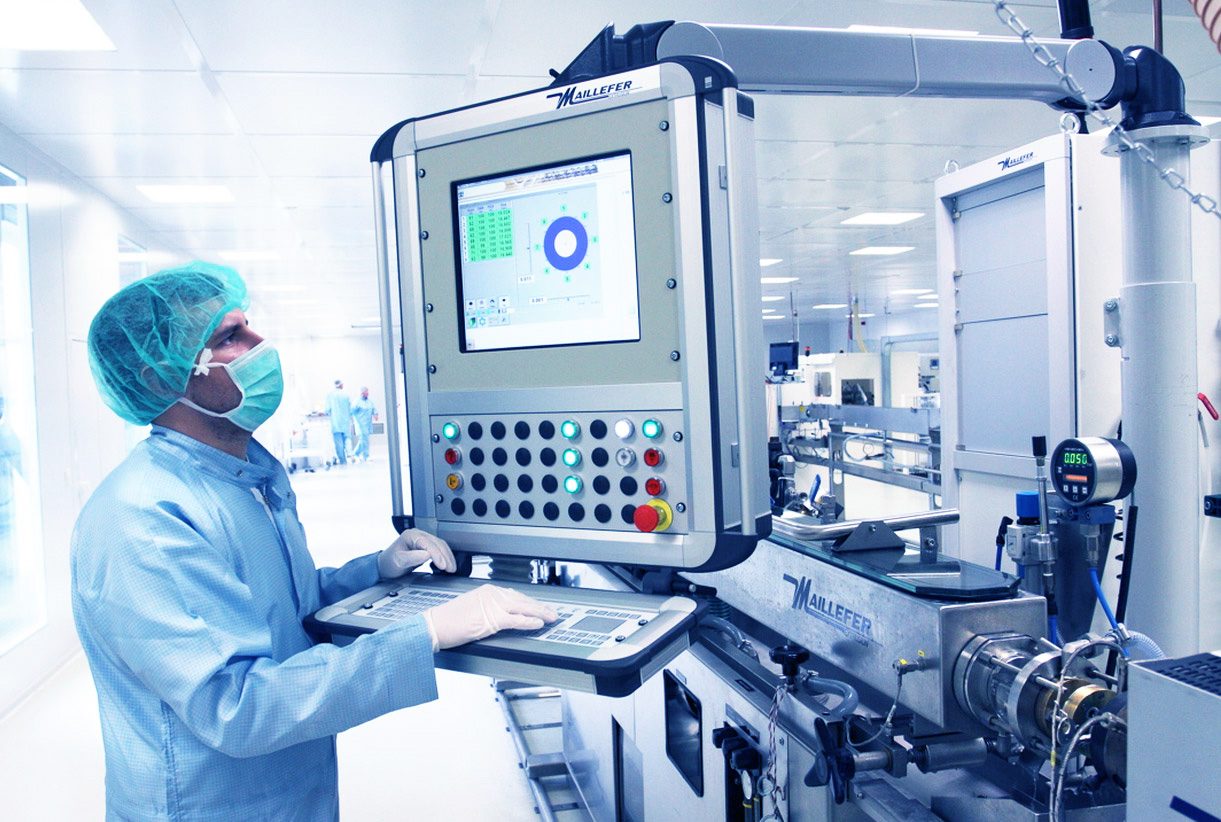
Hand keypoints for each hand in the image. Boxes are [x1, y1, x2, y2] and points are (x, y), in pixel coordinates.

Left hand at [377, 529, 455, 577]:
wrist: (385, 567)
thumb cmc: (389, 563)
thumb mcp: (398, 561)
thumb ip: (412, 557)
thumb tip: (427, 555)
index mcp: (411, 535)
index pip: (428, 543)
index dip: (437, 554)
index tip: (442, 565)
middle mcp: (418, 535)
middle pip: (437, 543)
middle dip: (445, 556)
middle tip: (450, 569)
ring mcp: (422, 540)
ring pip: (440, 546)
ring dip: (447, 557)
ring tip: (451, 568)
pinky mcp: (426, 547)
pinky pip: (439, 549)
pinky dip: (445, 557)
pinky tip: (447, 564)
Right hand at [422, 584, 558, 650]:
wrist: (434, 625)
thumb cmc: (447, 620)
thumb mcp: (471, 608)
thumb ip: (488, 609)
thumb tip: (502, 616)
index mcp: (487, 591)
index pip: (514, 595)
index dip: (529, 602)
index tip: (539, 606)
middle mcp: (492, 594)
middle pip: (522, 600)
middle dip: (539, 607)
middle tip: (551, 612)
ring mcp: (492, 606)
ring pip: (523, 608)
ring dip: (540, 613)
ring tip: (551, 618)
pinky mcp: (491, 619)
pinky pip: (516, 620)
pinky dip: (529, 621)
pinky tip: (538, 624)